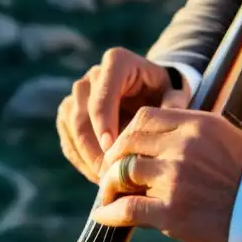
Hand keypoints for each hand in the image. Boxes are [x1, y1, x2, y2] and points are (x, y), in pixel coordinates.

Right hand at [56, 48, 188, 183]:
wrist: (149, 96)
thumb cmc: (163, 96)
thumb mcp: (173, 96)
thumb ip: (173, 105)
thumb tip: (170, 114)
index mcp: (117, 63)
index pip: (102, 95)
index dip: (103, 123)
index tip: (112, 150)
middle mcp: (92, 75)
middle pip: (81, 114)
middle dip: (94, 148)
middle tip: (110, 174)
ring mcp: (77, 94)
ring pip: (71, 128)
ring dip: (86, 156)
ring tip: (106, 179)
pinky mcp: (69, 113)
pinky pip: (68, 139)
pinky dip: (80, 160)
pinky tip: (98, 175)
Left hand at [91, 106, 241, 241]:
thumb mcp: (224, 139)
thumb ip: (190, 133)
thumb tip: (155, 140)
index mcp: (196, 124)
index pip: (145, 118)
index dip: (127, 133)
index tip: (123, 148)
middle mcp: (183, 146)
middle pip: (128, 144)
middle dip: (113, 159)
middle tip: (109, 173)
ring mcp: (175, 178)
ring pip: (122, 173)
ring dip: (109, 186)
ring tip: (107, 195)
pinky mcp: (172, 212)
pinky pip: (126, 208)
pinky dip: (109, 212)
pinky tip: (104, 216)